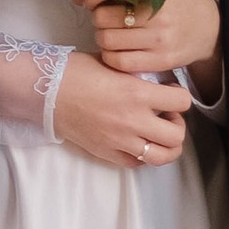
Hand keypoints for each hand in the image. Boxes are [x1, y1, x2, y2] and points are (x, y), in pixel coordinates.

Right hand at [51, 55, 194, 171]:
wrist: (46, 91)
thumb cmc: (77, 71)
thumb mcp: (115, 64)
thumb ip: (139, 75)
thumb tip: (157, 82)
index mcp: (138, 93)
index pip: (182, 102)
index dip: (179, 96)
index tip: (169, 92)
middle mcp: (133, 120)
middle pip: (177, 135)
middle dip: (177, 124)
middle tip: (164, 114)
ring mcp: (120, 140)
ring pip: (162, 156)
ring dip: (165, 145)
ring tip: (155, 132)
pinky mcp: (107, 152)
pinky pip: (137, 164)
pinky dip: (142, 155)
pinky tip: (136, 141)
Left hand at [80, 0, 222, 99]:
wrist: (211, 28)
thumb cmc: (178, 6)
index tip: (91, 0)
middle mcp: (156, 15)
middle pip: (103, 18)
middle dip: (97, 18)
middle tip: (105, 19)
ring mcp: (159, 40)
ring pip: (108, 41)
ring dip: (102, 38)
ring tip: (111, 35)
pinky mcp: (161, 61)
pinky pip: (121, 63)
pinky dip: (110, 57)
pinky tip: (116, 51)